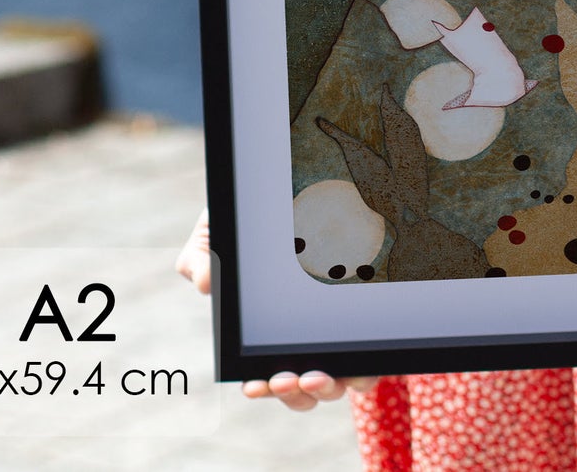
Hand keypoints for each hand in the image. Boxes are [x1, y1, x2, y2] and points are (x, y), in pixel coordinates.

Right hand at [176, 208, 379, 408]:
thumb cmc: (250, 212)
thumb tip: (207, 285)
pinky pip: (377, 355)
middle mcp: (310, 336)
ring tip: (312, 375)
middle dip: (295, 394)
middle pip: (308, 388)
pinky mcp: (373, 314)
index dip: (265, 388)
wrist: (291, 182)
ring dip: (326, 389)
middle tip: (284, 378)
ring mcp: (343, 329)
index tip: (254, 384)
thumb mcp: (217, 230)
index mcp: (273, 331)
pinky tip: (353, 363)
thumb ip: (200, 257)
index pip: (272, 376)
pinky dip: (364, 369)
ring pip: (342, 380)